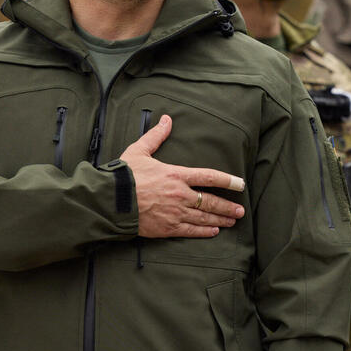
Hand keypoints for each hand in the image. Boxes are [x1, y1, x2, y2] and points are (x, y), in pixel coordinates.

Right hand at [120, 114, 245, 237]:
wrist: (110, 201)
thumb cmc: (124, 175)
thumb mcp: (140, 150)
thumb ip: (156, 136)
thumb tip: (166, 119)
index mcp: (176, 174)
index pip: (209, 177)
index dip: (227, 180)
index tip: (240, 184)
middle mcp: (180, 194)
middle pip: (211, 201)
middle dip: (228, 206)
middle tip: (241, 210)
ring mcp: (175, 212)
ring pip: (204, 217)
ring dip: (220, 219)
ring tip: (232, 220)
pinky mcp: (167, 228)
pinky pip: (191, 230)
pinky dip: (204, 231)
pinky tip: (214, 231)